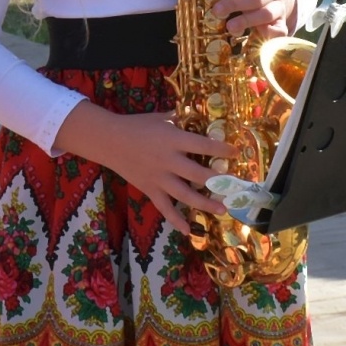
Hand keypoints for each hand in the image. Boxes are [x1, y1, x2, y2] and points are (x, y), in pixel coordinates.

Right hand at [56, 106, 235, 233]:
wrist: (109, 140)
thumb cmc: (137, 125)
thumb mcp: (161, 117)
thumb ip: (180, 118)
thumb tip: (200, 114)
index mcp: (173, 139)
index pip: (202, 145)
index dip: (221, 150)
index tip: (236, 153)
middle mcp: (168, 160)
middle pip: (198, 175)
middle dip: (218, 182)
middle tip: (234, 187)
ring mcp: (159, 178)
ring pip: (185, 195)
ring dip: (205, 204)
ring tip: (222, 210)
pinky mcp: (150, 190)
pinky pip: (165, 208)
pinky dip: (176, 220)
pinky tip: (189, 231)